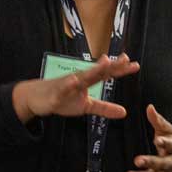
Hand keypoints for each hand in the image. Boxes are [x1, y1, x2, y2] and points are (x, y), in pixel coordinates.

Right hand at [12, 53, 139, 122]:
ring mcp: (68, 84)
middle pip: (98, 71)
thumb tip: (124, 112)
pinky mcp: (56, 93)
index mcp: (87, 81)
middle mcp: (80, 79)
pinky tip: (74, 80)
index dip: (120, 70)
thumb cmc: (63, 98)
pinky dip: (68, 84)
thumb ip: (104, 108)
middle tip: (126, 59)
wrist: (37, 98)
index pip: (107, 74)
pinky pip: (63, 88)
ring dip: (94, 69)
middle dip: (112, 66)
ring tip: (106, 62)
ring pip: (83, 76)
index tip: (134, 64)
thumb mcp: (86, 106)